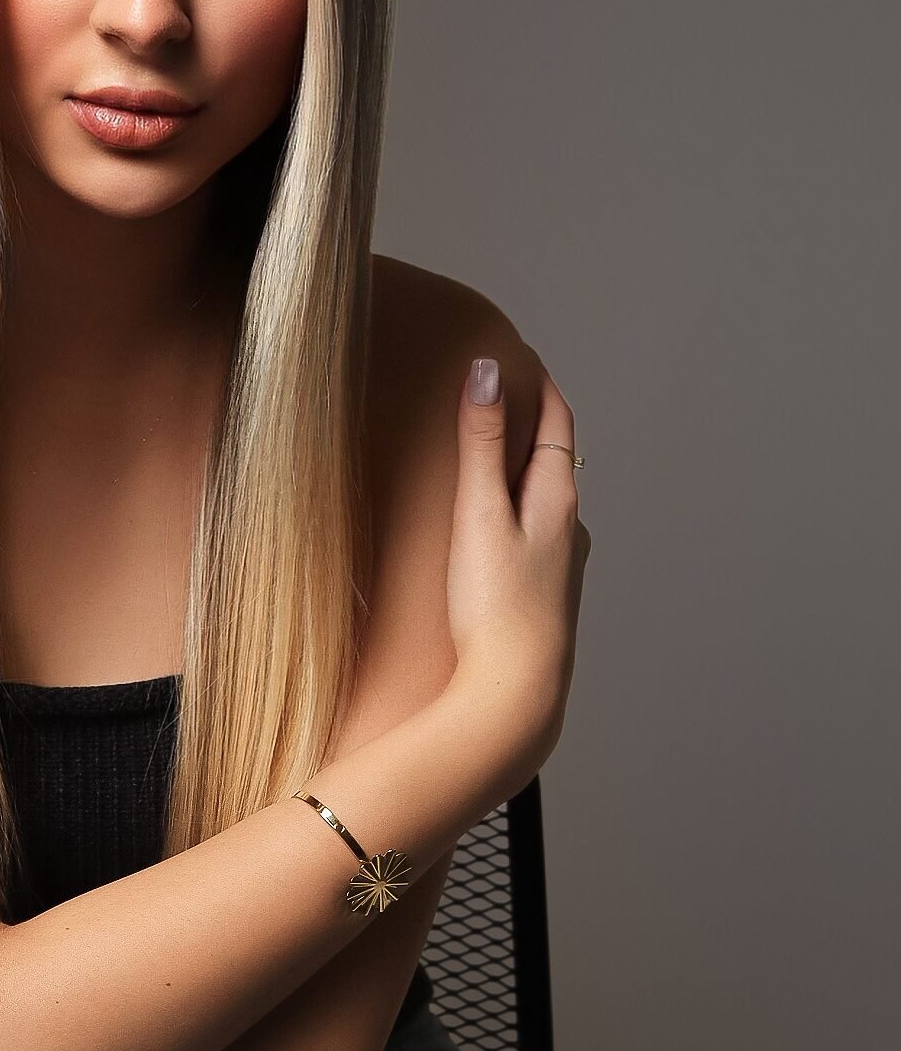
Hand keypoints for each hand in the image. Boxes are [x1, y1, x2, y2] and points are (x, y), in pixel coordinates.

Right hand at [446, 354, 591, 752]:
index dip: (540, 384)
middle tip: (500, 397)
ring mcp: (562, 567)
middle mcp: (571, 529)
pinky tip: (493, 535)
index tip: (524, 356)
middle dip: (528, 427)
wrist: (516, 694)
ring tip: (491, 462)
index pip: (558, 422)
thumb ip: (480, 442)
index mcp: (559, 499)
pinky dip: (515, 516)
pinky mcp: (544, 598)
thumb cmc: (496, 607)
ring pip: (544, 504)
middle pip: (552, 461)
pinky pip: (534, 538)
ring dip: (521, 476)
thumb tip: (487, 370)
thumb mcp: (479, 514)